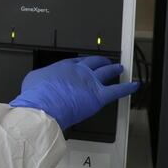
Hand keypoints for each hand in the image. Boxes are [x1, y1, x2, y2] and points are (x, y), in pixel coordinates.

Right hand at [10, 56, 139, 130]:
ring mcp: (90, 82)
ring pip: (107, 72)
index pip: (78, 61)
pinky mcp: (98, 96)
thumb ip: (41, 77)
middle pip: (94, 62)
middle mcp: (79, 71)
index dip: (83, 62)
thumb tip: (40, 80)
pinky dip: (128, 88)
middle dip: (101, 61)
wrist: (44, 106)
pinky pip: (117, 90)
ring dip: (114, 69)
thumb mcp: (33, 79)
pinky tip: (135, 86)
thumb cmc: (37, 95)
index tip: (85, 62)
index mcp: (64, 66)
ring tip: (119, 68)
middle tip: (105, 61)